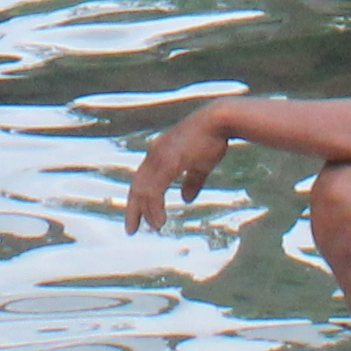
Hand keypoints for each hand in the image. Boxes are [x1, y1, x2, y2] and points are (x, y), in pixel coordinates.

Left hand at [123, 108, 230, 233]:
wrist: (219, 121)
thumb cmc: (212, 138)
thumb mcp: (200, 164)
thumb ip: (192, 181)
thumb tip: (186, 198)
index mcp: (159, 153)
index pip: (142, 179)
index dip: (138, 197)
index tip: (138, 215)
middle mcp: (155, 155)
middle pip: (137, 185)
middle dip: (134, 209)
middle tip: (131, 229)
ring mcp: (159, 158)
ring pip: (144, 190)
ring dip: (145, 211)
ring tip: (153, 228)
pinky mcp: (167, 163)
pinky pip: (154, 190)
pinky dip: (154, 207)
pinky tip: (159, 221)